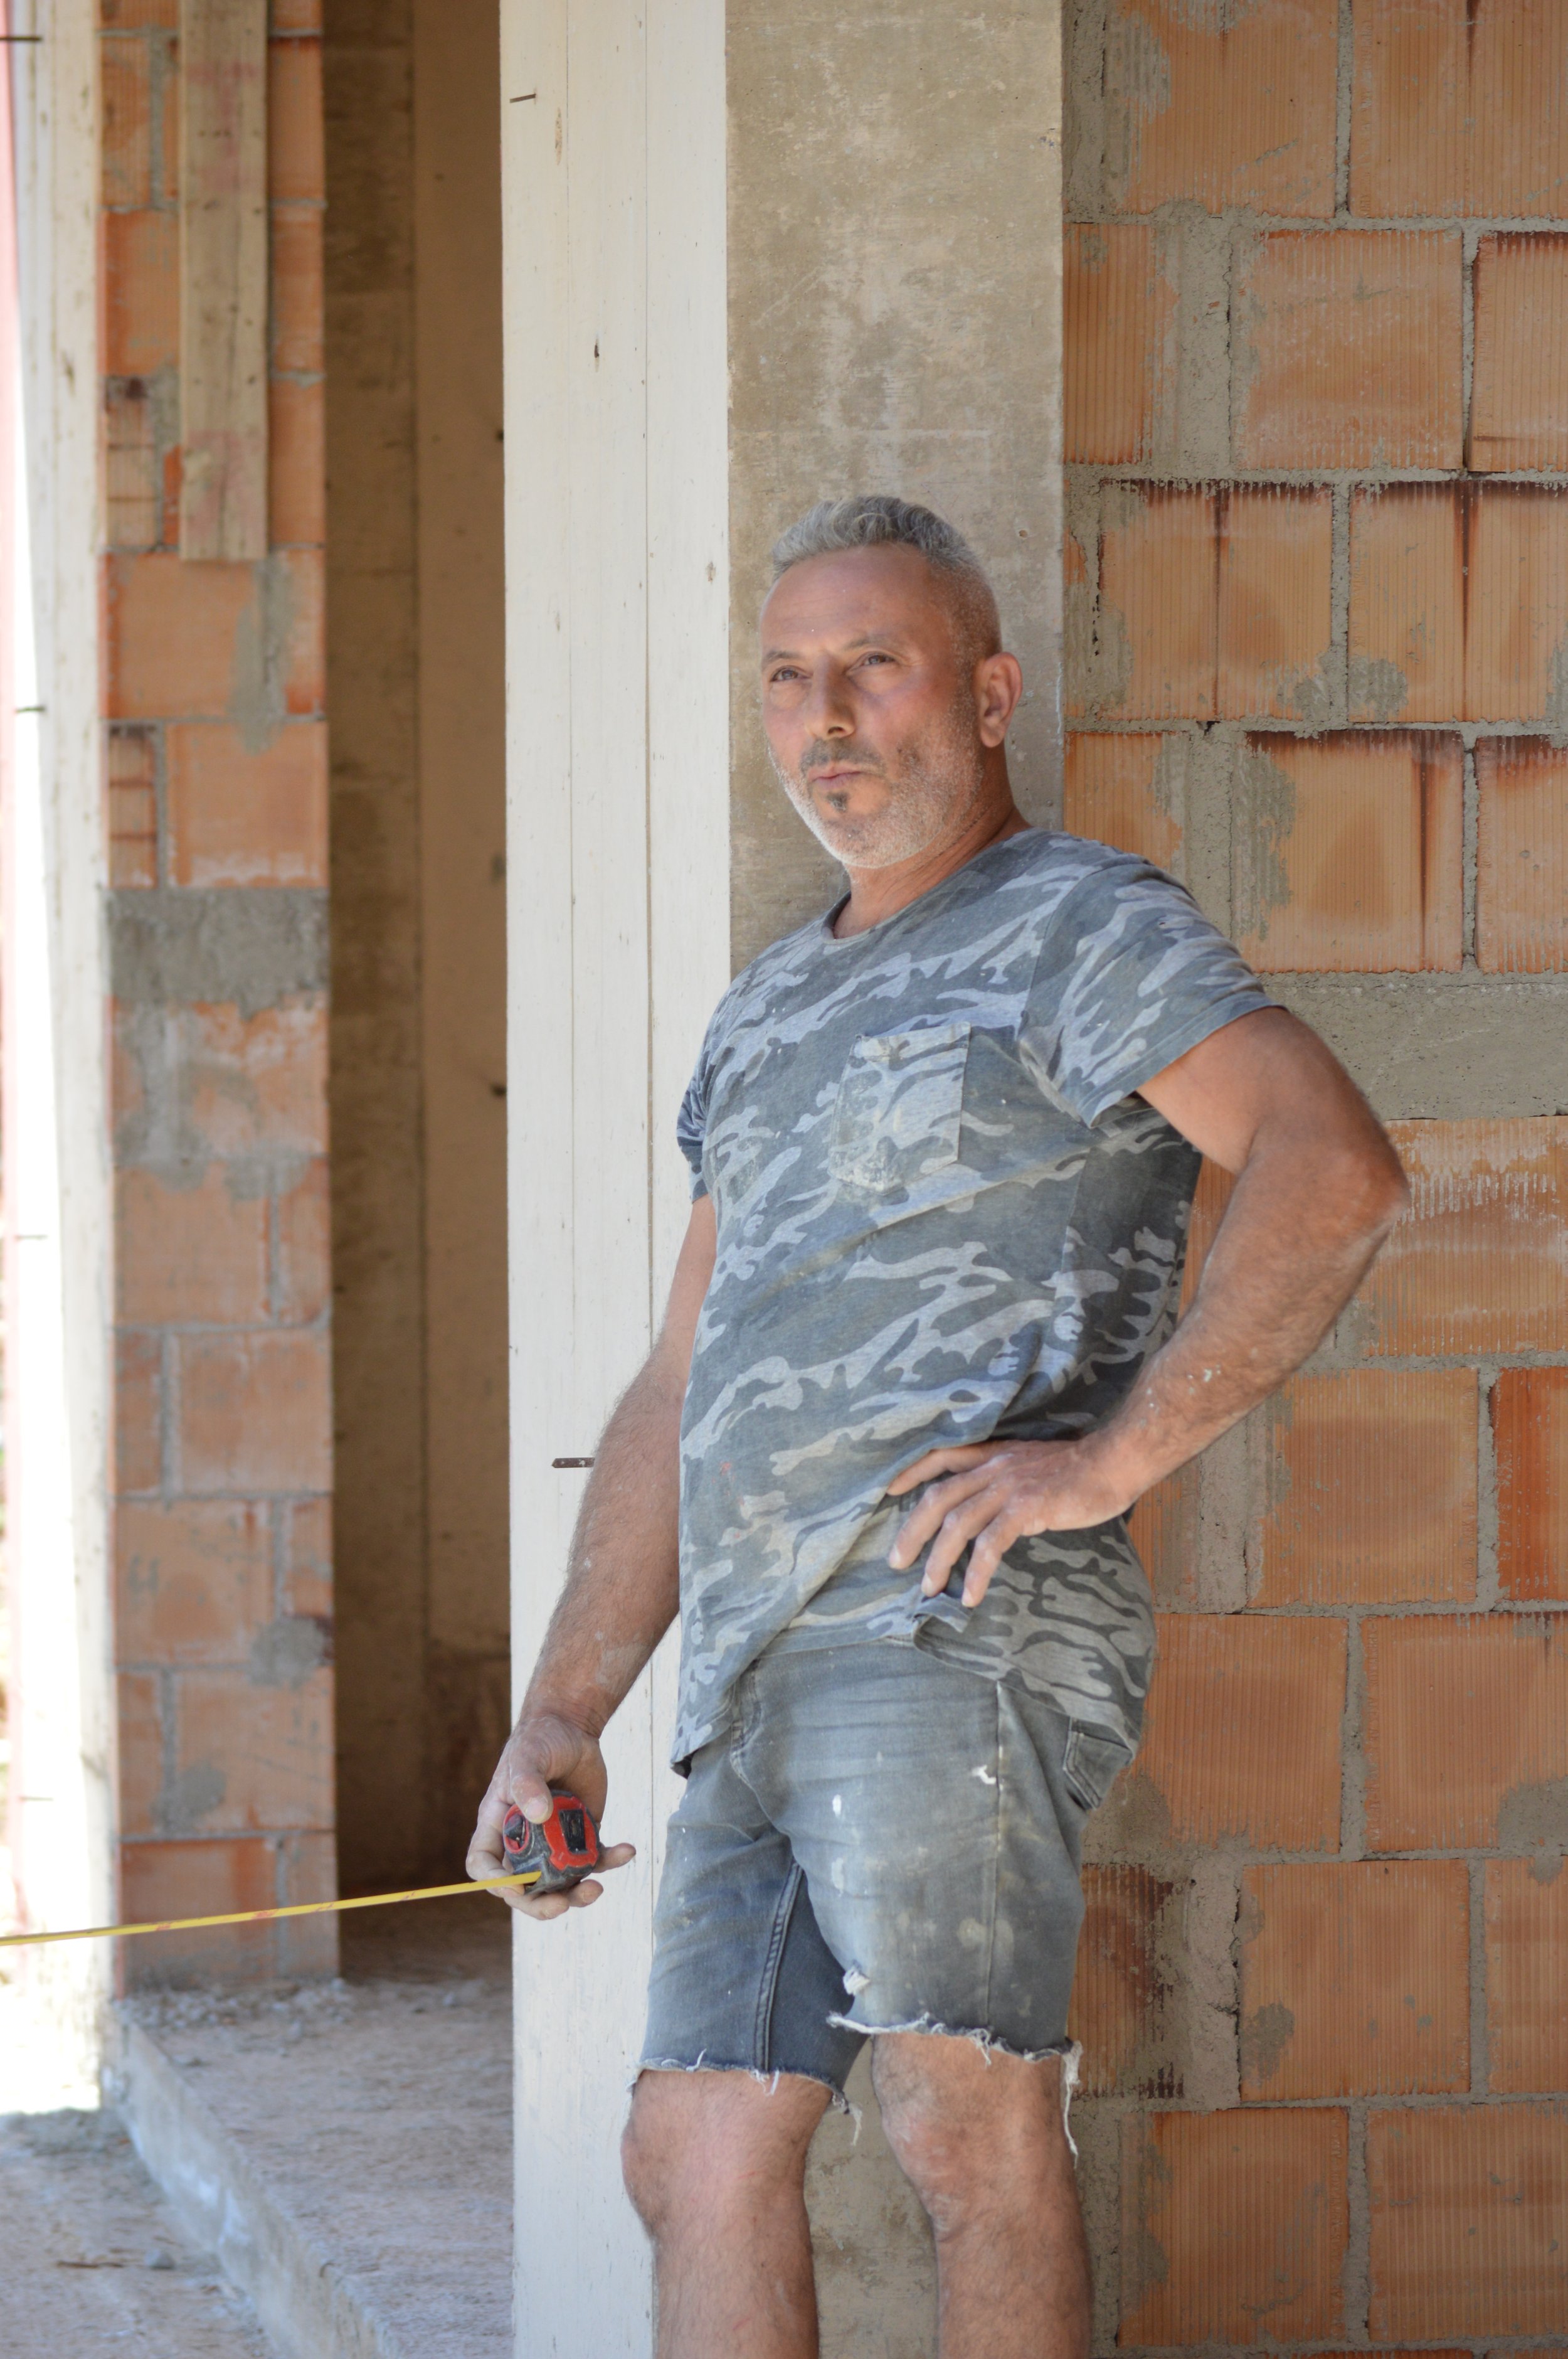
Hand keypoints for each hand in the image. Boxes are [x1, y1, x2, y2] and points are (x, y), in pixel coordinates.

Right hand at [466, 1707, 636, 1921]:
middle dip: (540, 1904)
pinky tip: (628, 1850)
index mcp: (499, 1824)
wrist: (572, 1728)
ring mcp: (554, 1842)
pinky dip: (611, 1861)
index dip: (495, 1882)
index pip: (483, 1864)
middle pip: (523, 1887)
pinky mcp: (582, 1836)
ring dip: (577, 1893)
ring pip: (560, 1883)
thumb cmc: (540, 1740)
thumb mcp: (528, 1756)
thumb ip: (527, 1783)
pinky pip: (595, 1859)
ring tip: (598, 1887)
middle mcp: (524, 1840)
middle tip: (562, 1905)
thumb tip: (538, 1815)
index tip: (517, 1887)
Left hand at [885, 1435, 1138, 1608]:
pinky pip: (992, 1543)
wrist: (1113, 1462)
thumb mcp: (1032, 1466)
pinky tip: (970, 1594)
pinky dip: (977, 1571)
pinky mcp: (1027, 1508)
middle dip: (912, 1531)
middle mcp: (994, 1468)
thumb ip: (1006, 1484)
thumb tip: (992, 1513)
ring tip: (929, 1587)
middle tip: (895, 1562)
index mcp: (994, 1456)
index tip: (889, 1490)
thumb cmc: (1079, 1470)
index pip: (942, 1456)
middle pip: (939, 1498)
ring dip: (939, 1558)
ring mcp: (1009, 1487)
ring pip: (958, 1523)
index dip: (912, 1471)